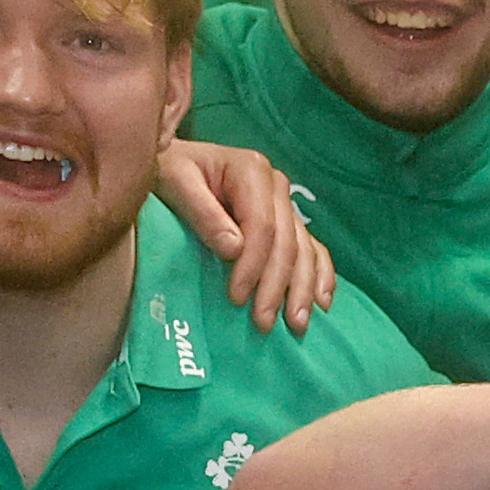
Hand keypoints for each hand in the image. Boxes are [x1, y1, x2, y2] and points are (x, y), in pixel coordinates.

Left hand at [155, 140, 335, 330]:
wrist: (172, 165)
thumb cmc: (168, 172)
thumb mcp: (174, 182)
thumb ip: (202, 212)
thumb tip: (234, 250)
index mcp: (252, 170)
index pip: (263, 226)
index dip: (253, 265)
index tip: (236, 298)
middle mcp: (277, 186)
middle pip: (287, 243)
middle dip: (277, 286)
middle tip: (264, 321)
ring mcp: (286, 205)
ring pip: (305, 252)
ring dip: (302, 290)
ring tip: (295, 324)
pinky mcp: (288, 223)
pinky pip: (314, 251)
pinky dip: (320, 277)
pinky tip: (321, 304)